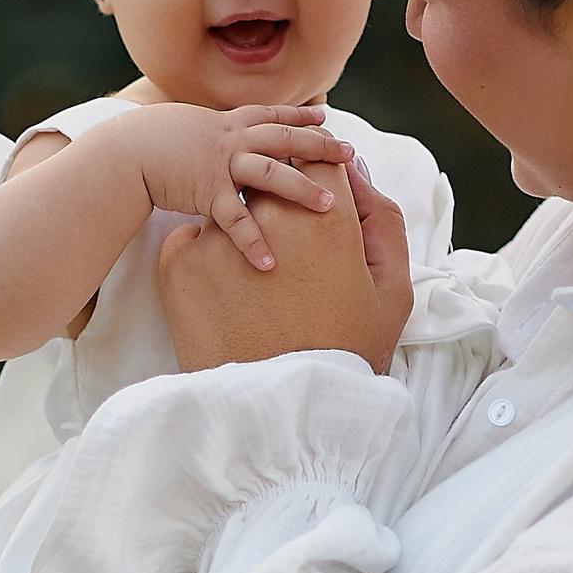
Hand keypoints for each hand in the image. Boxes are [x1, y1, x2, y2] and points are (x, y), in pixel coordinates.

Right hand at [122, 102, 350, 274]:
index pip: (272, 116)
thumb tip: (219, 142)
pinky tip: (270, 263)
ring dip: (302, 188)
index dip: (301, 116)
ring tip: (330, 206)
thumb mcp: (187, 130)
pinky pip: (236, 219)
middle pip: (285, 139)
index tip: (326, 117)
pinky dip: (254, 242)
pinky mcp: (207, 192)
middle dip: (320, 145)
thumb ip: (211, 138)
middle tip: (350, 153)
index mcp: (228, 125)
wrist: (123, 152)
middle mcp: (231, 140)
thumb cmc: (149, 143)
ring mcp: (221, 164)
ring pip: (271, 173)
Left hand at [157, 164, 413, 372]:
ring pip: (230, 206)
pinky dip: (208, 256)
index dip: (322, 175)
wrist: (279, 414)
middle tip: (290, 244)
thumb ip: (382, 219)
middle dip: (280, 196)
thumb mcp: (392, 291)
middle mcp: (267, 216)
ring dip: (243, 225)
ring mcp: (218, 238)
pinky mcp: (179, 264)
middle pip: (270, 176)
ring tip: (258, 277)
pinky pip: (194, 239)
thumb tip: (354, 174)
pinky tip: (229, 293)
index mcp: (324, 216)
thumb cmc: (345, 354)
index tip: (319, 198)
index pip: (319, 158)